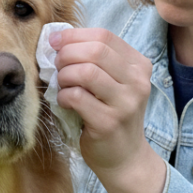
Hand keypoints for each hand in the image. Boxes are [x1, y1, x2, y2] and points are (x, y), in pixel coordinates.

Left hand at [51, 28, 165, 192]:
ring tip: (61, 84)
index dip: (74, 35)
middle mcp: (137, 81)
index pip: (104, 36)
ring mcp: (126, 102)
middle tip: (56, 65)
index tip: (54, 42)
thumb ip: (93, 60)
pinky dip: (63, 96)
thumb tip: (58, 39)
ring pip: (86, 71)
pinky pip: (77, 97)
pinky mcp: (109, 122)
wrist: (125, 157)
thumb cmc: (111, 114)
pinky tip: (64, 102)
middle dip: (67, 54)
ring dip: (64, 75)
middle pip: (95, 50)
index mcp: (138, 65)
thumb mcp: (112, 83)